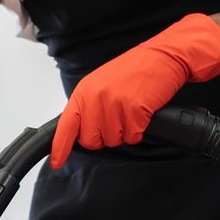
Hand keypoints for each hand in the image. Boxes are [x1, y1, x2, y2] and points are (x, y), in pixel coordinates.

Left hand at [50, 13, 219, 167]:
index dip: (60, 148)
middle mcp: (95, 98)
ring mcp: (114, 104)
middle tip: (117, 119)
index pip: (66, 126)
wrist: (163, 56)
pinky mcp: (134, 110)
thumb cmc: (134, 70)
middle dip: (104, 137)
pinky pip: (132, 136)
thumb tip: (79, 131)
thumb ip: (88, 106)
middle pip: (91, 140)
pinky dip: (139, 130)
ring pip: (113, 141)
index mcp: (84, 92)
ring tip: (131, 111)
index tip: (57, 162)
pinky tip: (142, 113)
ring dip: (124, 133)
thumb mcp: (101, 84)